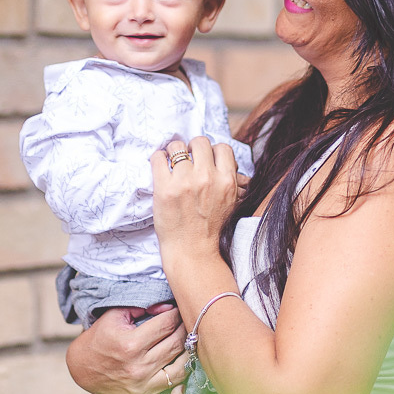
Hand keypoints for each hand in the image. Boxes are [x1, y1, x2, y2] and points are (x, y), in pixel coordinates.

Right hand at [65, 303, 188, 393]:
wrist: (81, 367)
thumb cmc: (99, 338)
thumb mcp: (113, 315)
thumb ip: (140, 307)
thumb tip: (166, 307)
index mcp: (131, 344)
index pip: (166, 325)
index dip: (175, 314)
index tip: (177, 310)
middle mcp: (138, 368)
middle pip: (175, 345)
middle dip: (184, 329)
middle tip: (185, 323)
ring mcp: (140, 389)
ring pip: (179, 371)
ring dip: (188, 356)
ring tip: (186, 346)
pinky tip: (180, 383)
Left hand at [151, 137, 239, 262]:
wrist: (192, 252)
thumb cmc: (211, 229)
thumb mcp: (231, 203)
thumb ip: (233, 182)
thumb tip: (235, 167)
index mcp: (227, 181)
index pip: (222, 148)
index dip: (212, 152)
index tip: (204, 160)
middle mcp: (207, 178)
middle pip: (199, 141)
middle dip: (193, 148)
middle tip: (187, 159)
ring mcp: (185, 182)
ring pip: (177, 146)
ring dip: (173, 152)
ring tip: (171, 163)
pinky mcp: (164, 188)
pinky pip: (158, 158)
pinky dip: (158, 159)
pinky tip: (161, 167)